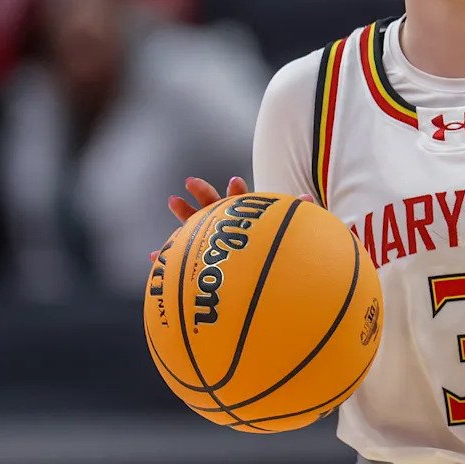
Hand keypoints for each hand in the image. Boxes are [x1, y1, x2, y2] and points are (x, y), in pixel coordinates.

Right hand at [150, 178, 313, 262]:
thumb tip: (309, 198)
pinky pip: (179, 260)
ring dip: (182, 214)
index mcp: (246, 221)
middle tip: (191, 181)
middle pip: (213, 207)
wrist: (262, 282)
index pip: (242, 202)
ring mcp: (210, 244)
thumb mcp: (286, 233)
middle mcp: (226, 228)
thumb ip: (294, 215)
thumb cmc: (274, 254)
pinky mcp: (198, 263)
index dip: (238, 193)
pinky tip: (154, 257)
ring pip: (192, 227)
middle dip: (203, 193)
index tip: (236, 182)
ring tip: (172, 200)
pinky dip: (166, 257)